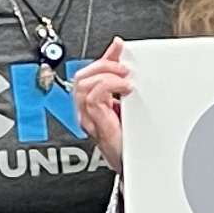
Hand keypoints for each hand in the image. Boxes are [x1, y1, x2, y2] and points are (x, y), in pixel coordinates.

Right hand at [72, 39, 132, 167]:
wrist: (131, 166)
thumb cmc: (128, 140)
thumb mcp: (126, 103)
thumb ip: (121, 79)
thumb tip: (122, 53)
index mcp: (93, 103)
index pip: (91, 72)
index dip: (105, 57)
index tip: (119, 46)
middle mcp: (86, 110)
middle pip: (82, 76)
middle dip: (104, 65)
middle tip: (124, 69)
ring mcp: (89, 117)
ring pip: (83, 84)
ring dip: (106, 76)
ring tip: (125, 81)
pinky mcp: (96, 124)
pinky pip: (93, 98)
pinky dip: (108, 87)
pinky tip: (124, 90)